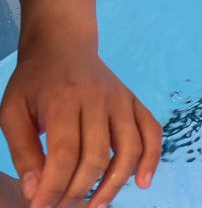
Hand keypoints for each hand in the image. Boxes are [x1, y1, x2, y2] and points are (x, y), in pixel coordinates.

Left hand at [0, 34, 161, 207]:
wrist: (63, 46)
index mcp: (62, 99)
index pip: (64, 154)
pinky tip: (141, 182)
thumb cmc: (34, 83)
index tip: (41, 206)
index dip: (54, 187)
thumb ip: (23, 151)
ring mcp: (121, 99)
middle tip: (63, 207)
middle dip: (79, 191)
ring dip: (115, 185)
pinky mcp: (135, 102)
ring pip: (128, 149)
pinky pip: (152, 132)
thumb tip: (36, 189)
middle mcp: (97, 98)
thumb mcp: (12, 112)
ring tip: (97, 205)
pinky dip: (152, 159)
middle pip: (96, 156)